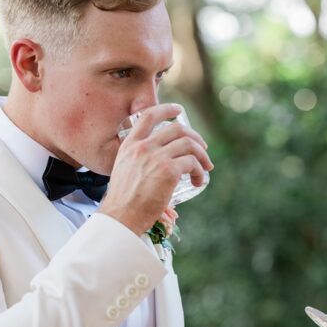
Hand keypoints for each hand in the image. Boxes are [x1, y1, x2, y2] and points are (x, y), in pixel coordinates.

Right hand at [99, 104, 212, 235]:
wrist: (121, 216)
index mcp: (129, 145)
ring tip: (205, 168)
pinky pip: (192, 163)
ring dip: (202, 156)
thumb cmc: (123, 201)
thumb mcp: (124, 171)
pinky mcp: (168, 171)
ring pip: (188, 144)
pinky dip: (200, 171)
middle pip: (176, 129)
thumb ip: (138, 161)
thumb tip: (157, 164)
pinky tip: (198, 181)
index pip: (148, 116)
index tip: (178, 111)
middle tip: (202, 149)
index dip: (166, 109)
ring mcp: (156, 157)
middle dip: (194, 137)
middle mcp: (143, 147)